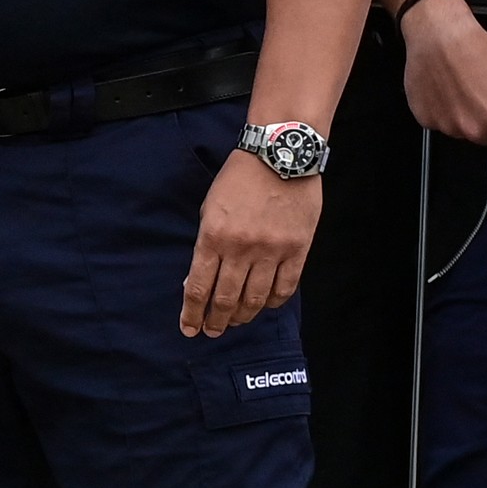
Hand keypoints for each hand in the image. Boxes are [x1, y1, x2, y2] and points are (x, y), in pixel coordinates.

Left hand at [182, 150, 320, 336]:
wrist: (280, 156)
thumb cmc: (238, 180)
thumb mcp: (210, 210)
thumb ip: (206, 246)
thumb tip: (200, 281)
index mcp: (213, 238)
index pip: (198, 288)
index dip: (192, 314)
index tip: (189, 329)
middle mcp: (241, 249)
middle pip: (227, 299)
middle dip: (216, 320)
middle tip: (212, 331)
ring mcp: (272, 251)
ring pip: (255, 299)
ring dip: (243, 316)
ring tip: (236, 322)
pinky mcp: (298, 249)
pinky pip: (285, 286)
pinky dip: (272, 301)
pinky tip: (264, 306)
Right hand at [400, 0, 486, 154]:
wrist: (440, 37)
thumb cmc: (475, 50)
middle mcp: (472, 129)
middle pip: (485, 140)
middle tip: (483, 97)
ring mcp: (446, 125)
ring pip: (461, 131)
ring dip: (463, 117)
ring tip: (462, 90)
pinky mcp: (425, 118)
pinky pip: (439, 122)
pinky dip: (443, 111)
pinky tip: (445, 90)